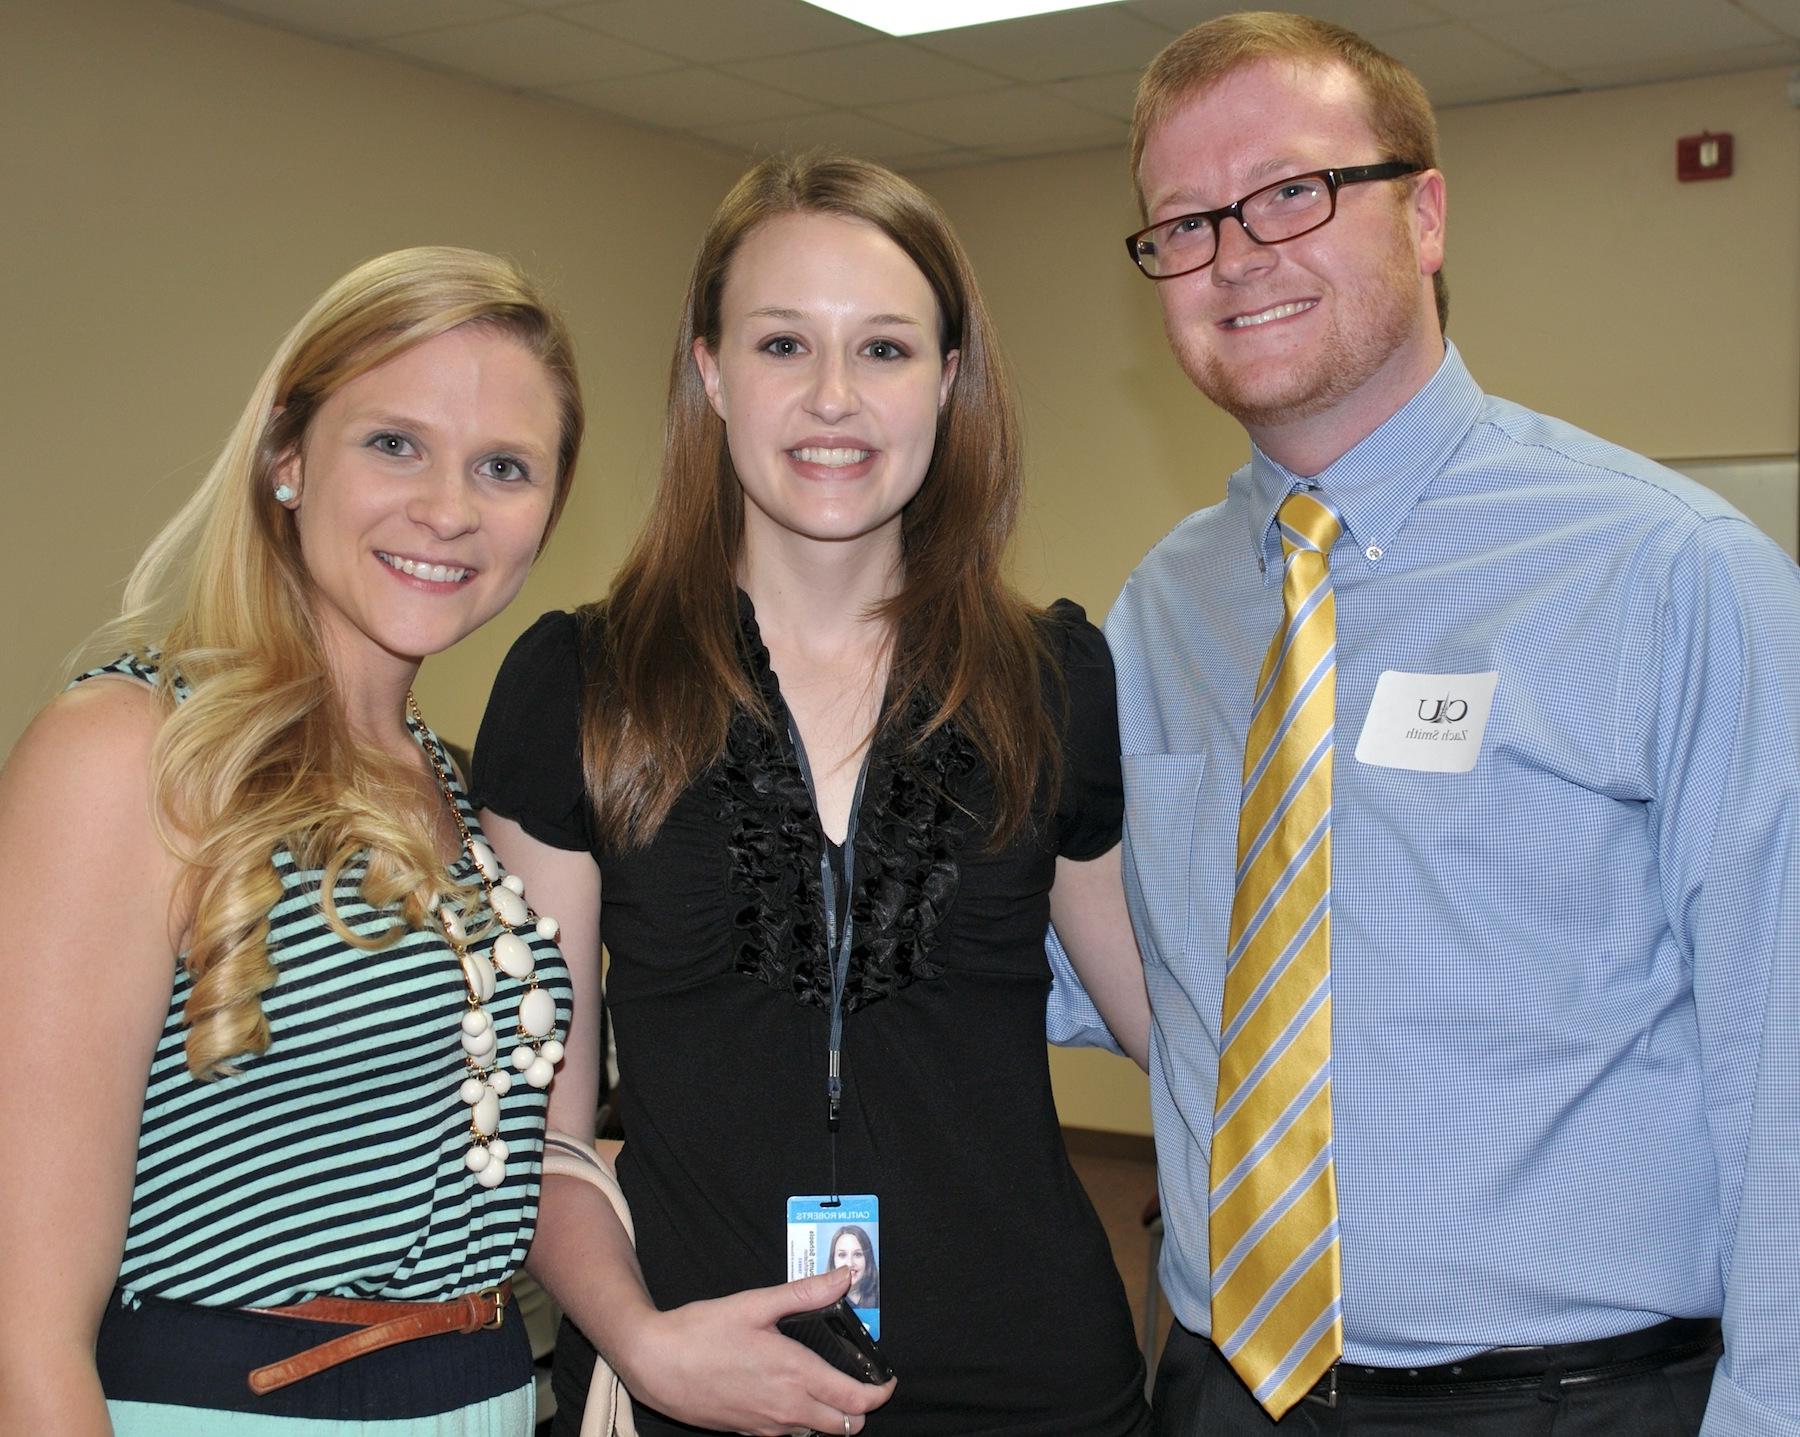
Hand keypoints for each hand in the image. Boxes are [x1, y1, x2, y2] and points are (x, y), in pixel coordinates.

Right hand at [612, 1265, 894, 1435]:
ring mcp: (767, 1426)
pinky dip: (802, 1419)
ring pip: (818, 1433)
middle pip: (846, 1426)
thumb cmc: (700, 1333)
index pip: (857, 1400)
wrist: (653, 1365)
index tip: (887, 1378)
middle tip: (860, 1380)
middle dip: (861, 1407)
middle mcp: (787, 1409)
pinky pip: (790, 1434)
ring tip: (827, 1382)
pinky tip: (789, 1390)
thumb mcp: (755, 1303)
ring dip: (832, 1415)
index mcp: (795, 1375)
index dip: (881, 1391)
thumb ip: (805, 1293)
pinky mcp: (748, 1433)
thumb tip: (844, 1277)